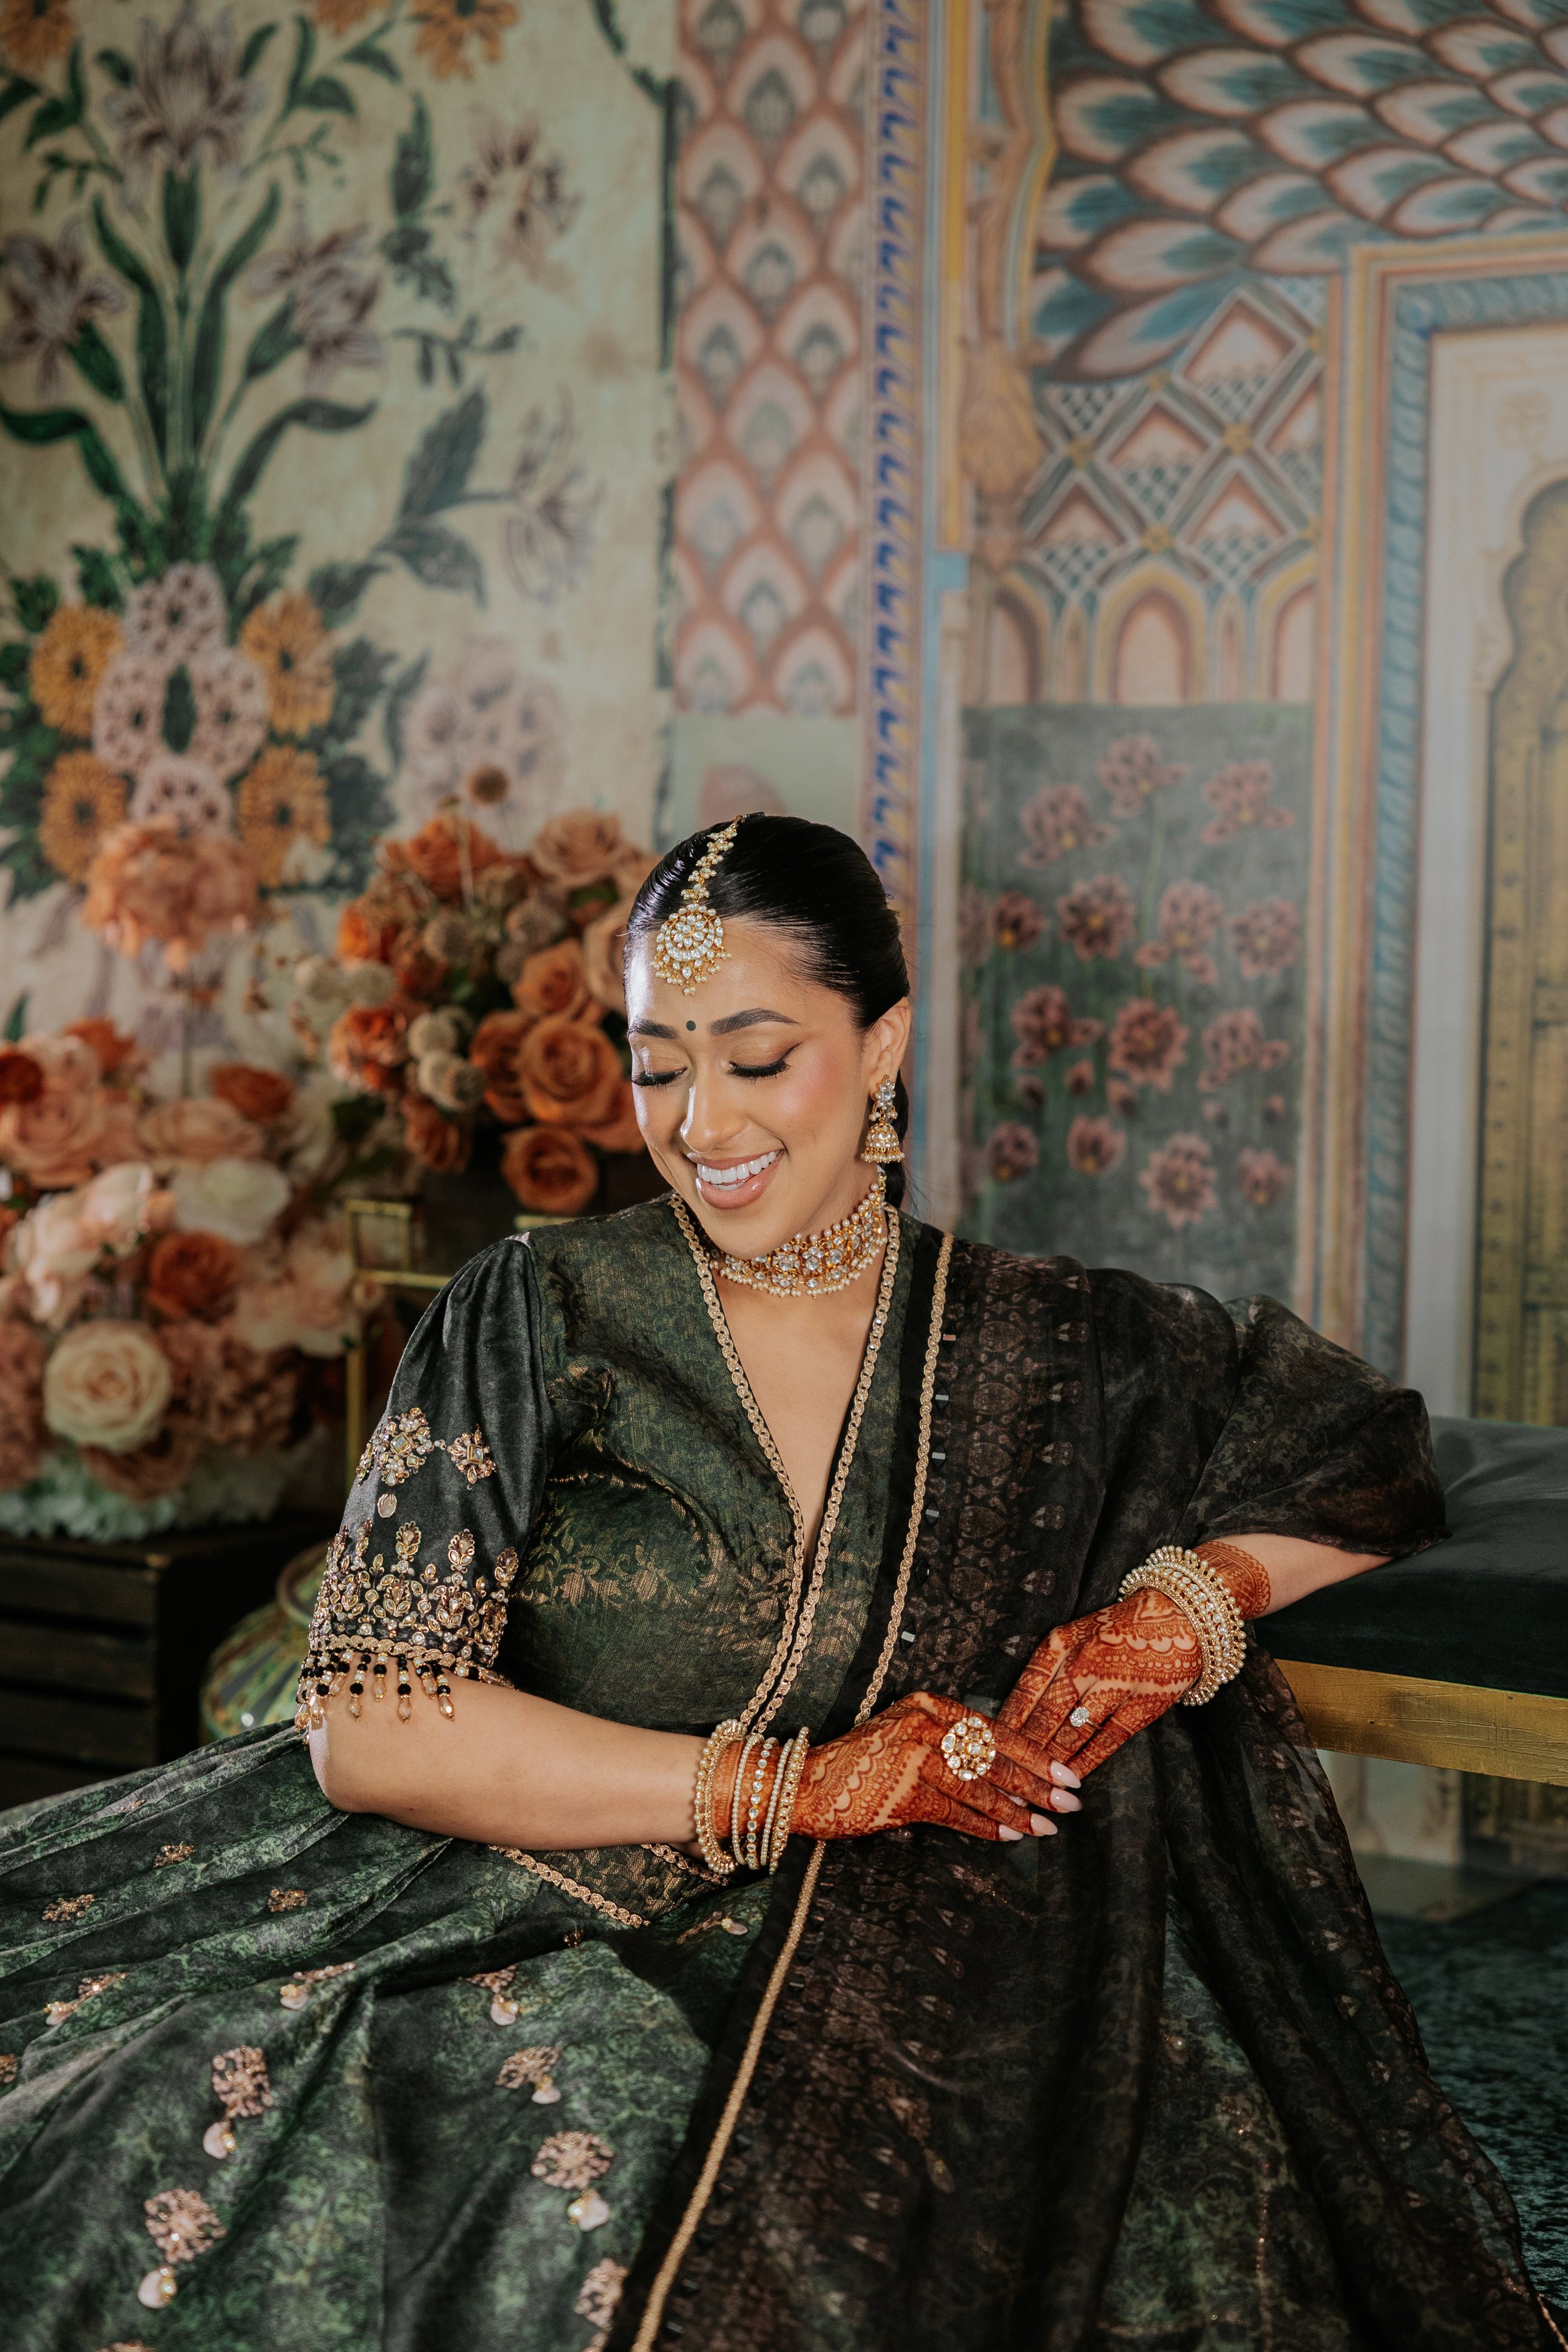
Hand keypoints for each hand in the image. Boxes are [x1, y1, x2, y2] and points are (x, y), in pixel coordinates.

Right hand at [782, 1692, 1081, 1844]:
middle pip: (994, 1756)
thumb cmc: (862, 1765)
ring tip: (1047, 1827)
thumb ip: (949, 1746)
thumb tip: (1007, 1774)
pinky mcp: (904, 1790)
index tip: (1066, 1772)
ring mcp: (913, 1755)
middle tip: (1070, 1801)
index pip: (994, 1729)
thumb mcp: (907, 1738)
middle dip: (1037, 1782)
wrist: (806, 1784)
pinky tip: (1010, 1838)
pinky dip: (986, 1827)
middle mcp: (925, 1724)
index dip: (1034, 1753)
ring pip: (980, 1786)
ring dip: (1017, 1810)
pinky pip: (956, 1813)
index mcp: (929, 1706)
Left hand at [996, 1586, 1202, 1776]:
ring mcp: (1115, 1685)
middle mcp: (1084, 1663)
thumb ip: (1047, 1668)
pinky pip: (1108, 1739)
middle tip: (1004, 1782)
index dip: (1007, 1726)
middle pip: (1046, 1717)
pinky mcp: (1143, 1705)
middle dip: (1023, 1754)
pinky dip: (1087, 1761)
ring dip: (1051, 1764)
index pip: (1025, 1692)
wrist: (1180, 1614)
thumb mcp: (1075, 1634)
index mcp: (1061, 1645)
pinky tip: (1071, 1779)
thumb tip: (1016, 1714)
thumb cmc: (1118, 1626)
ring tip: (1032, 1790)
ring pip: (1073, 1732)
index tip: (990, 1751)